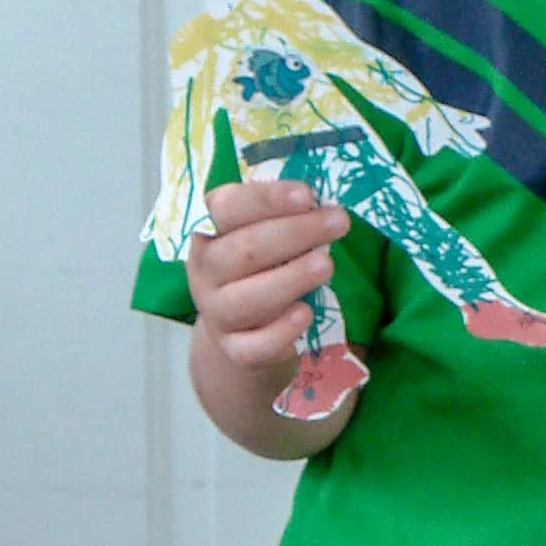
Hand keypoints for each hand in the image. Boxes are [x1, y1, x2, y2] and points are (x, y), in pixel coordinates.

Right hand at [186, 178, 349, 374]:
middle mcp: (206, 270)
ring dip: (290, 278)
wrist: (242, 330)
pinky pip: (255, 344)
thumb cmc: (259, 268)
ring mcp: (217, 312)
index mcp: (210, 231)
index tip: (307, 196)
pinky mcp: (235, 349)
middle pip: (244, 249)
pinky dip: (281, 330)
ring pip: (247, 298)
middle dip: (295, 233)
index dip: (267, 199)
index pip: (227, 206)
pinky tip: (305, 313)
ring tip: (327, 265)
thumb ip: (285, 219)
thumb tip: (325, 209)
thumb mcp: (264, 235)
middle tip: (339, 223)